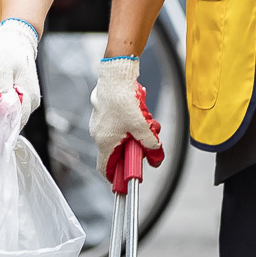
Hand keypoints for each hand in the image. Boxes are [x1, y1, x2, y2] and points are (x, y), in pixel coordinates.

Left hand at [0, 18, 41, 118]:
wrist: (15, 37)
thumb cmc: (8, 52)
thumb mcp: (0, 72)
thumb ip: (1, 95)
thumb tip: (1, 114)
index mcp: (28, 99)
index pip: (11, 122)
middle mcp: (29, 103)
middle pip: (5, 118)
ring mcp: (24, 99)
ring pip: (1, 110)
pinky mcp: (17, 94)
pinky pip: (1, 103)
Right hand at [89, 57, 163, 177]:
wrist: (116, 74)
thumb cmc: (123, 100)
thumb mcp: (141, 126)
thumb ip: (150, 144)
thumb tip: (156, 156)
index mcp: (104, 142)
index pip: (105, 168)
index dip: (116, 177)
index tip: (126, 181)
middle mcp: (99, 133)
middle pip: (118, 150)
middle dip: (136, 147)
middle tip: (149, 142)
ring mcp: (101, 121)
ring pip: (122, 134)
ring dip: (137, 131)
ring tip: (148, 119)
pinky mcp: (105, 110)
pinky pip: (120, 121)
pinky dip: (132, 120)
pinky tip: (141, 109)